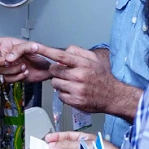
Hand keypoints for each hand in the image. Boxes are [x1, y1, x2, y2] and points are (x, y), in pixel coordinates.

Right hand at [0, 36, 51, 83]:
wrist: (47, 68)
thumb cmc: (40, 54)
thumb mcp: (31, 47)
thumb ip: (19, 49)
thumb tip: (7, 56)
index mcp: (6, 44)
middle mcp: (4, 54)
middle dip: (0, 60)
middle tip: (10, 61)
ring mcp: (7, 66)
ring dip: (13, 70)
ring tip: (23, 66)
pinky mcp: (11, 76)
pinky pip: (6, 79)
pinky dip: (16, 77)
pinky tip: (24, 72)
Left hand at [19, 43, 140, 118]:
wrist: (113, 96)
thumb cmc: (102, 76)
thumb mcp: (94, 59)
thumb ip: (78, 52)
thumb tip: (64, 51)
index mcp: (83, 64)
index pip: (61, 55)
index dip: (46, 50)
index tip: (35, 46)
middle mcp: (79, 76)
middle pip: (54, 70)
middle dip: (56, 71)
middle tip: (66, 73)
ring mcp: (77, 90)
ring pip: (55, 83)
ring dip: (60, 83)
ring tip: (72, 83)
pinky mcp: (75, 102)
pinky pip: (60, 95)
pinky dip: (64, 94)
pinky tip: (74, 92)